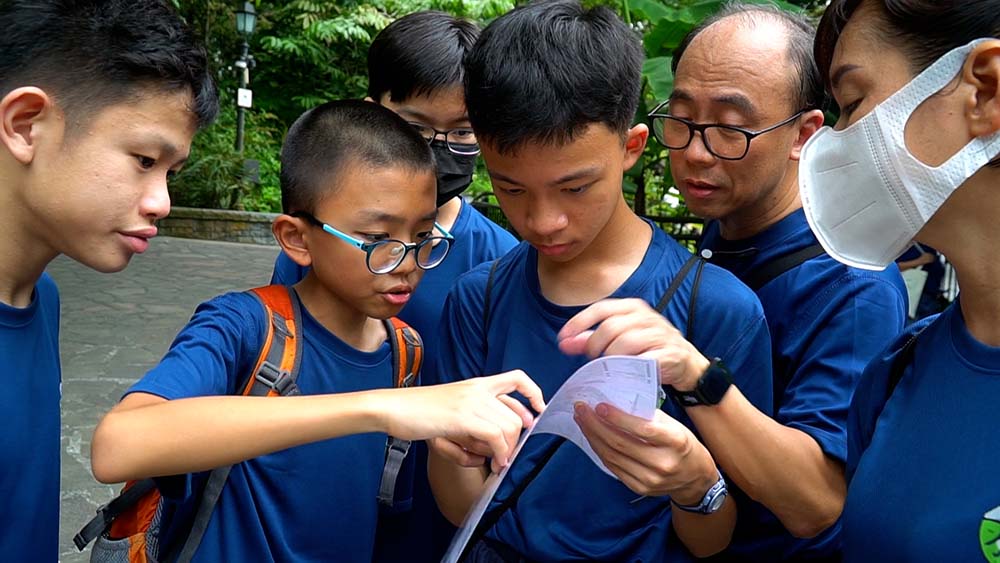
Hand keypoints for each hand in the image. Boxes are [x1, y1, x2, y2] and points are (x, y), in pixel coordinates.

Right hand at [384, 370, 544, 472]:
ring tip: (496, 463)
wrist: (393, 408)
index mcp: (477, 384)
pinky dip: (499, 453)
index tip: (538, 412)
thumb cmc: (418, 412)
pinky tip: (492, 463)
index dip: (534, 394)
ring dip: (507, 451)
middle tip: (506, 457)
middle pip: (516, 415)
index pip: (517, 378)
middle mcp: (478, 389)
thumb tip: (493, 447)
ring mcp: (471, 401)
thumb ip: (474, 422)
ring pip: (509, 427)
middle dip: (516, 441)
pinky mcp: (463, 417)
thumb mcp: (451, 411)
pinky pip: (495, 436)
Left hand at [558, 298, 708, 390]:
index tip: (563, 339)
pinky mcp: (670, 353)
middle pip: (611, 327)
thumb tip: (564, 342)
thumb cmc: (648, 349)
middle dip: (595, 345)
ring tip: (606, 368)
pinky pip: (644, 360)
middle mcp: (646, 316)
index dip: (579, 322)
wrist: (686, 364)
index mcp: (632, 308)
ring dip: (611, 358)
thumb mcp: (620, 339)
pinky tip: (622, 376)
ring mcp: (659, 334)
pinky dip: (630, 368)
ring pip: (626, 342)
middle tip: (591, 360)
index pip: (601, 308)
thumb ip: (591, 339)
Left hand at [574, 401, 717, 503]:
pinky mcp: (638, 487)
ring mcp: (649, 479)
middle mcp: (662, 463)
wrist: (694, 479)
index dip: (618, 418)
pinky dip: (599, 450)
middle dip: (596, 425)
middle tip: (581, 409)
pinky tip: (591, 437)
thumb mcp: (674, 426)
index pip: (643, 429)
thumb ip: (649, 416)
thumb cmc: (682, 445)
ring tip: (582, 420)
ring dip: (593, 437)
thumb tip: (617, 402)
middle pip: (621, 444)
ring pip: (612, 456)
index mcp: (675, 442)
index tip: (599, 405)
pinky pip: (612, 467)